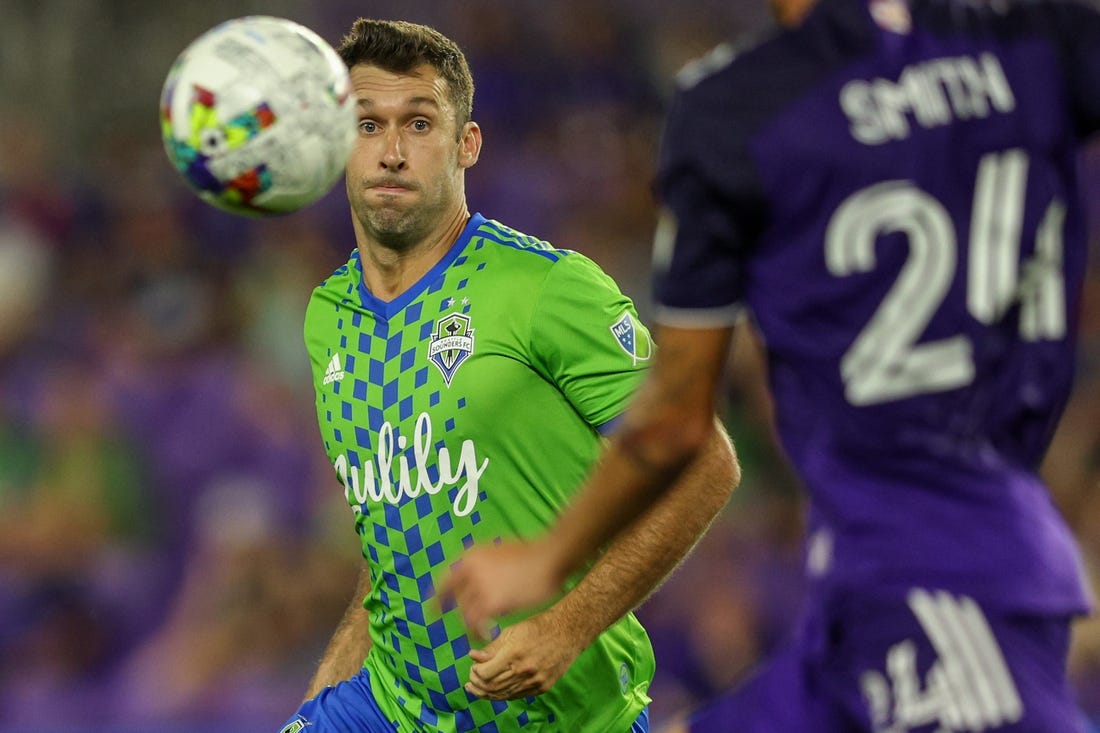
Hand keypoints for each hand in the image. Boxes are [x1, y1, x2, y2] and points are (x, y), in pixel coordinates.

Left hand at [435, 539, 561, 640]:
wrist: (550, 558)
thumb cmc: (532, 555)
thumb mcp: (500, 550)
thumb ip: (484, 564)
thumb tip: (477, 577)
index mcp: (471, 556)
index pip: (446, 581)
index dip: (438, 598)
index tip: (433, 612)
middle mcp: (469, 569)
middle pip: (458, 600)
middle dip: (463, 614)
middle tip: (469, 626)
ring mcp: (479, 585)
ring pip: (466, 613)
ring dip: (473, 625)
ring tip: (482, 632)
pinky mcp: (491, 602)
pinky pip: (477, 623)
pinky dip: (479, 631)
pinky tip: (487, 636)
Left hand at [463, 611, 582, 699]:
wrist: (568, 632)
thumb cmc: (538, 627)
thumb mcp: (512, 632)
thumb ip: (492, 647)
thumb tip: (473, 657)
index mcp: (514, 653)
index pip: (485, 674)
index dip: (475, 674)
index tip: (472, 668)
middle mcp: (525, 670)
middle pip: (492, 687)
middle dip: (478, 686)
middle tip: (471, 681)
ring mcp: (535, 681)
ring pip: (504, 695)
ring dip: (488, 693)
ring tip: (479, 689)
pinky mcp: (543, 687)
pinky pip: (517, 696)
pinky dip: (503, 694)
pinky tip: (497, 689)